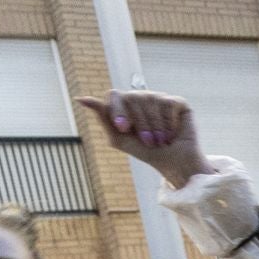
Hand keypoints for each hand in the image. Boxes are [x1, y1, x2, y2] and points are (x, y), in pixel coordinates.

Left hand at [74, 91, 209, 188]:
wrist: (173, 163)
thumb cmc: (146, 153)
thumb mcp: (118, 138)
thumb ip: (102, 118)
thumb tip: (80, 98)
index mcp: (126, 105)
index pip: (116, 95)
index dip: (119, 111)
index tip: (125, 129)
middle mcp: (142, 98)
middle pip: (134, 97)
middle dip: (141, 124)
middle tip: (149, 141)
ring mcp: (160, 99)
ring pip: (151, 100)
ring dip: (156, 126)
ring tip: (161, 140)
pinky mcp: (178, 103)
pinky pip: (168, 104)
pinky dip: (169, 122)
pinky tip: (172, 133)